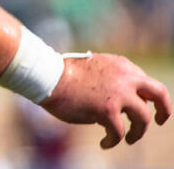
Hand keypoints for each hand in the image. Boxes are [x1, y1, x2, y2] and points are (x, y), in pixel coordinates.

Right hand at [41, 53, 170, 147]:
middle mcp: (125, 77)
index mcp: (121, 66)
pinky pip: (119, 133)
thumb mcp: (95, 69)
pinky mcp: (107, 110)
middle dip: (164, 110)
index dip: (147, 96)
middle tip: (160, 120)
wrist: (47, 76)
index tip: (145, 104)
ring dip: (138, 132)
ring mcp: (118, 94)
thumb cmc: (63, 74)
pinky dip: (113, 140)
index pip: (145, 82)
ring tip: (130, 139)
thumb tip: (121, 101)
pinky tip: (105, 143)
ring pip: (143, 118)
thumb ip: (112, 79)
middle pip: (159, 94)